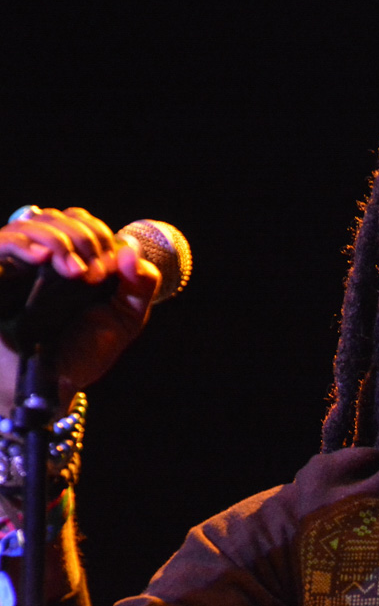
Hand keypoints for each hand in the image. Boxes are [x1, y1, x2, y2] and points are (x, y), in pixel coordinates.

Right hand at [0, 207, 160, 411]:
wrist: (47, 388)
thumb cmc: (81, 353)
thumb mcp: (122, 320)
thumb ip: (138, 287)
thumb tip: (131, 251)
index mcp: (73, 262)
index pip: (82, 223)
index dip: (100, 235)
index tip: (108, 269)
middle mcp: (42, 259)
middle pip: (58, 217)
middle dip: (83, 237)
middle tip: (92, 273)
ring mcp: (15, 266)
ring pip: (30, 223)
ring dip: (59, 239)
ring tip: (74, 272)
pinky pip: (1, 243)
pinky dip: (23, 244)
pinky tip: (43, 259)